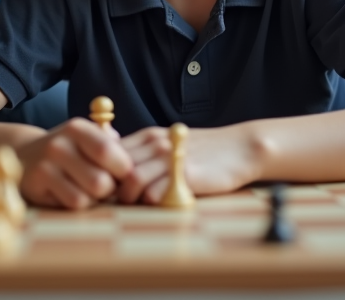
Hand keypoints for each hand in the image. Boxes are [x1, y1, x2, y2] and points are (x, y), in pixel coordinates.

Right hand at [15, 118, 133, 208]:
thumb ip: (113, 148)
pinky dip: (79, 205)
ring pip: (88, 196)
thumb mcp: (87, 141)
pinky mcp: (37, 184)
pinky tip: (73, 195)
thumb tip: (141, 166)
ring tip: (89, 191)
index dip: (123, 170)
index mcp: (78, 129)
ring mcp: (46, 164)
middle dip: (110, 190)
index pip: (110, 152)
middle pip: (102, 180)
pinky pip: (72, 203)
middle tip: (107, 188)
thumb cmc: (69, 153)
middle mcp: (61, 143)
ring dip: (94, 200)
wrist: (25, 157)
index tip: (124, 176)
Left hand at [115, 124, 263, 204]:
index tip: (107, 191)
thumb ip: (145, 155)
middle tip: (118, 205)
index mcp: (148, 136)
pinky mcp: (184, 174)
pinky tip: (159, 206)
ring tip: (138, 207)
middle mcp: (156, 143)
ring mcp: (170, 157)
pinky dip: (151, 204)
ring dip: (130, 199)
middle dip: (112, 190)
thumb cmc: (204, 153)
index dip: (104, 174)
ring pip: (131, 181)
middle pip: (116, 168)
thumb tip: (116, 176)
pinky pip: (154, 193)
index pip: (109, 154)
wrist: (240, 149)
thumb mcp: (170, 146)